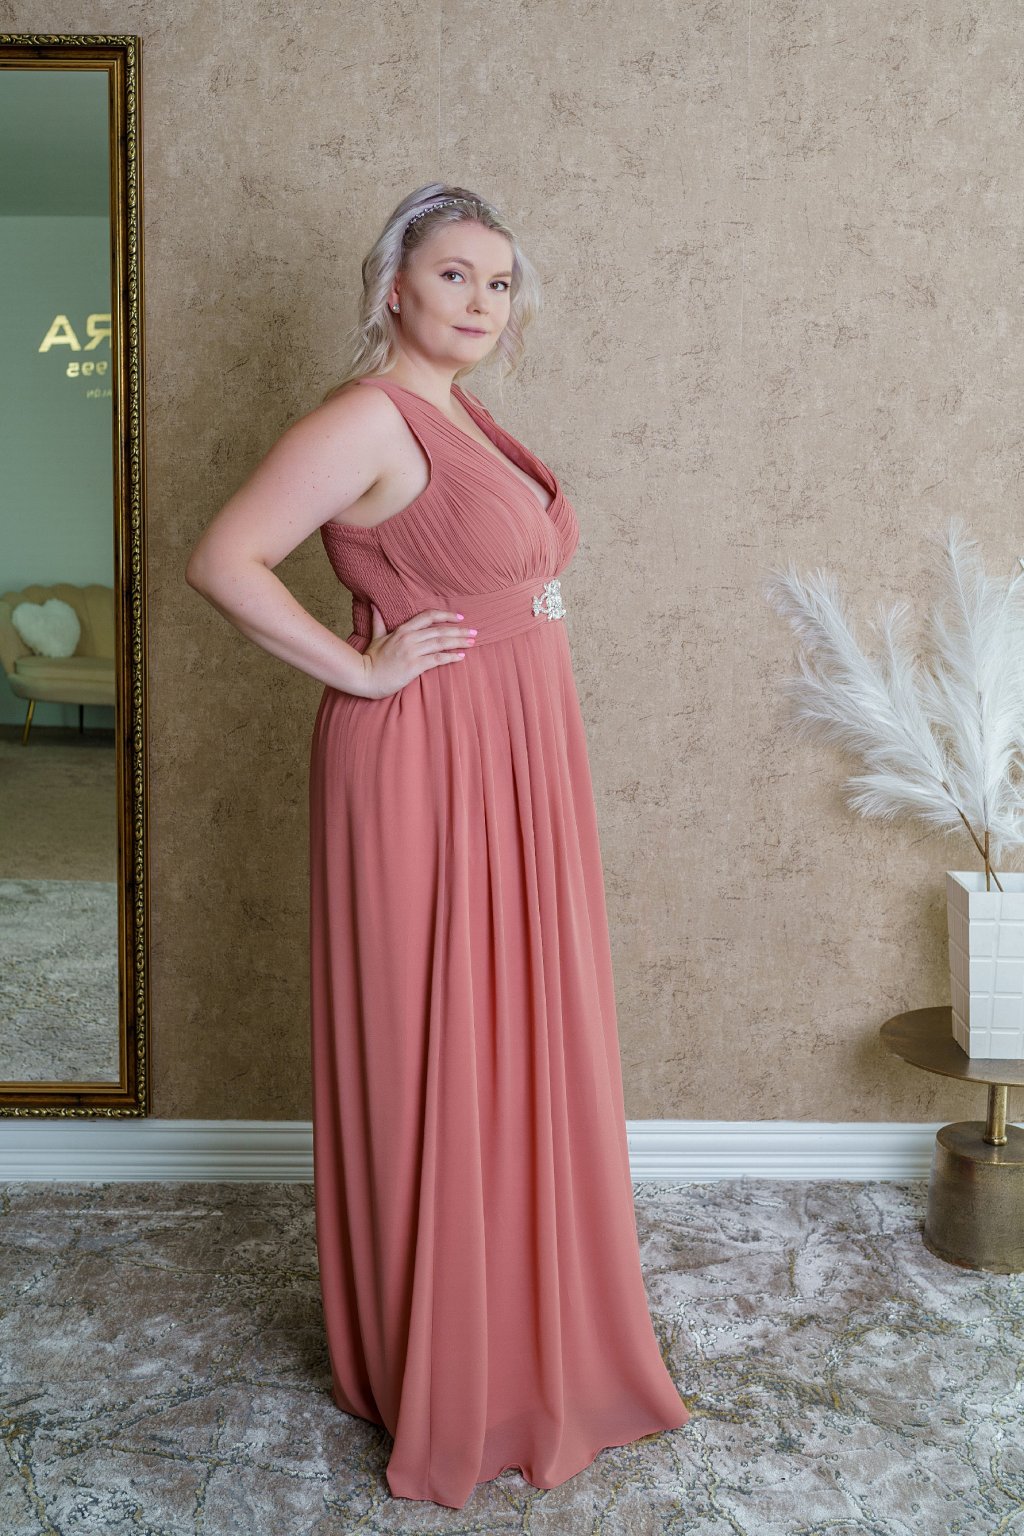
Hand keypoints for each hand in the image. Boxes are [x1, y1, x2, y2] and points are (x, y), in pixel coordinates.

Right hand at [359, 603, 476, 697]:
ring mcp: (412, 651)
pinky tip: (461, 657)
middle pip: (439, 630)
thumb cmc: (370, 659)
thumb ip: (378, 622)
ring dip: (458, 642)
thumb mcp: (375, 637)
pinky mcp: (414, 666)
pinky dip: (450, 657)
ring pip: (441, 643)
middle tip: (474, 631)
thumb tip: (373, 605)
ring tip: (472, 642)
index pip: (428, 616)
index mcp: (402, 630)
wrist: (364, 676)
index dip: (445, 615)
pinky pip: (437, 659)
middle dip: (459, 630)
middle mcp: (409, 638)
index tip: (459, 617)